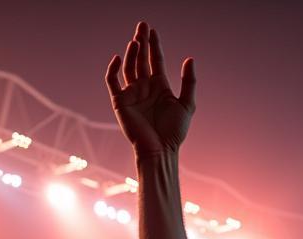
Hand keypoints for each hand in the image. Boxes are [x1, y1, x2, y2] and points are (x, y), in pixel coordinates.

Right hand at [105, 22, 194, 155]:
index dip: (154, 46)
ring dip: (132, 53)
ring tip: (136, 40)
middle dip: (142, 42)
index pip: (155, 61)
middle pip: (142, 60)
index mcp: (160, 87)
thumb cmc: (174, 132)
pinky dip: (113, 69)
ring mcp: (132, 94)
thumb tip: (189, 58)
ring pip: (130, 67)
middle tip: (142, 25)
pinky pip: (112, 81)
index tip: (153, 31)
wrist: (160, 150)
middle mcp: (145, 88)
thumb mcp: (187, 105)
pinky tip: (119, 57)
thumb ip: (189, 82)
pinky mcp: (120, 102)